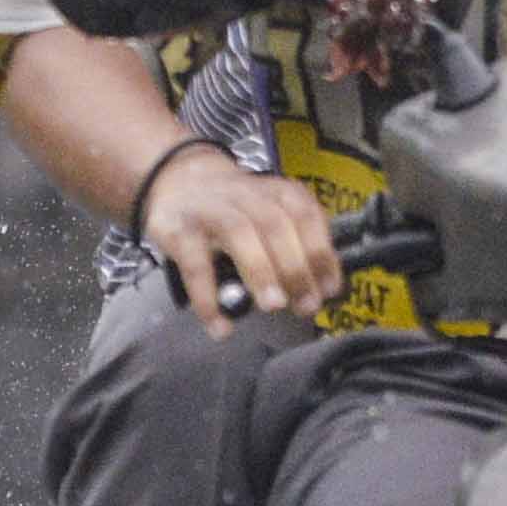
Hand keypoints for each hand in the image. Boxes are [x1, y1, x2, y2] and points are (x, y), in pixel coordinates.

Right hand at [141, 149, 342, 338]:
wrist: (177, 181)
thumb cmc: (234, 210)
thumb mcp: (270, 215)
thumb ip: (297, 245)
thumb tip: (324, 289)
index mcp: (275, 192)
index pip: (305, 215)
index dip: (320, 252)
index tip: (328, 290)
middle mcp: (245, 195)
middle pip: (274, 223)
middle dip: (295, 267)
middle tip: (305, 305)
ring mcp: (210, 210)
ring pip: (239, 232)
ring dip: (261, 271)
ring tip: (273, 305)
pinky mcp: (178, 231)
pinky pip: (195, 264)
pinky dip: (208, 298)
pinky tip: (220, 324)